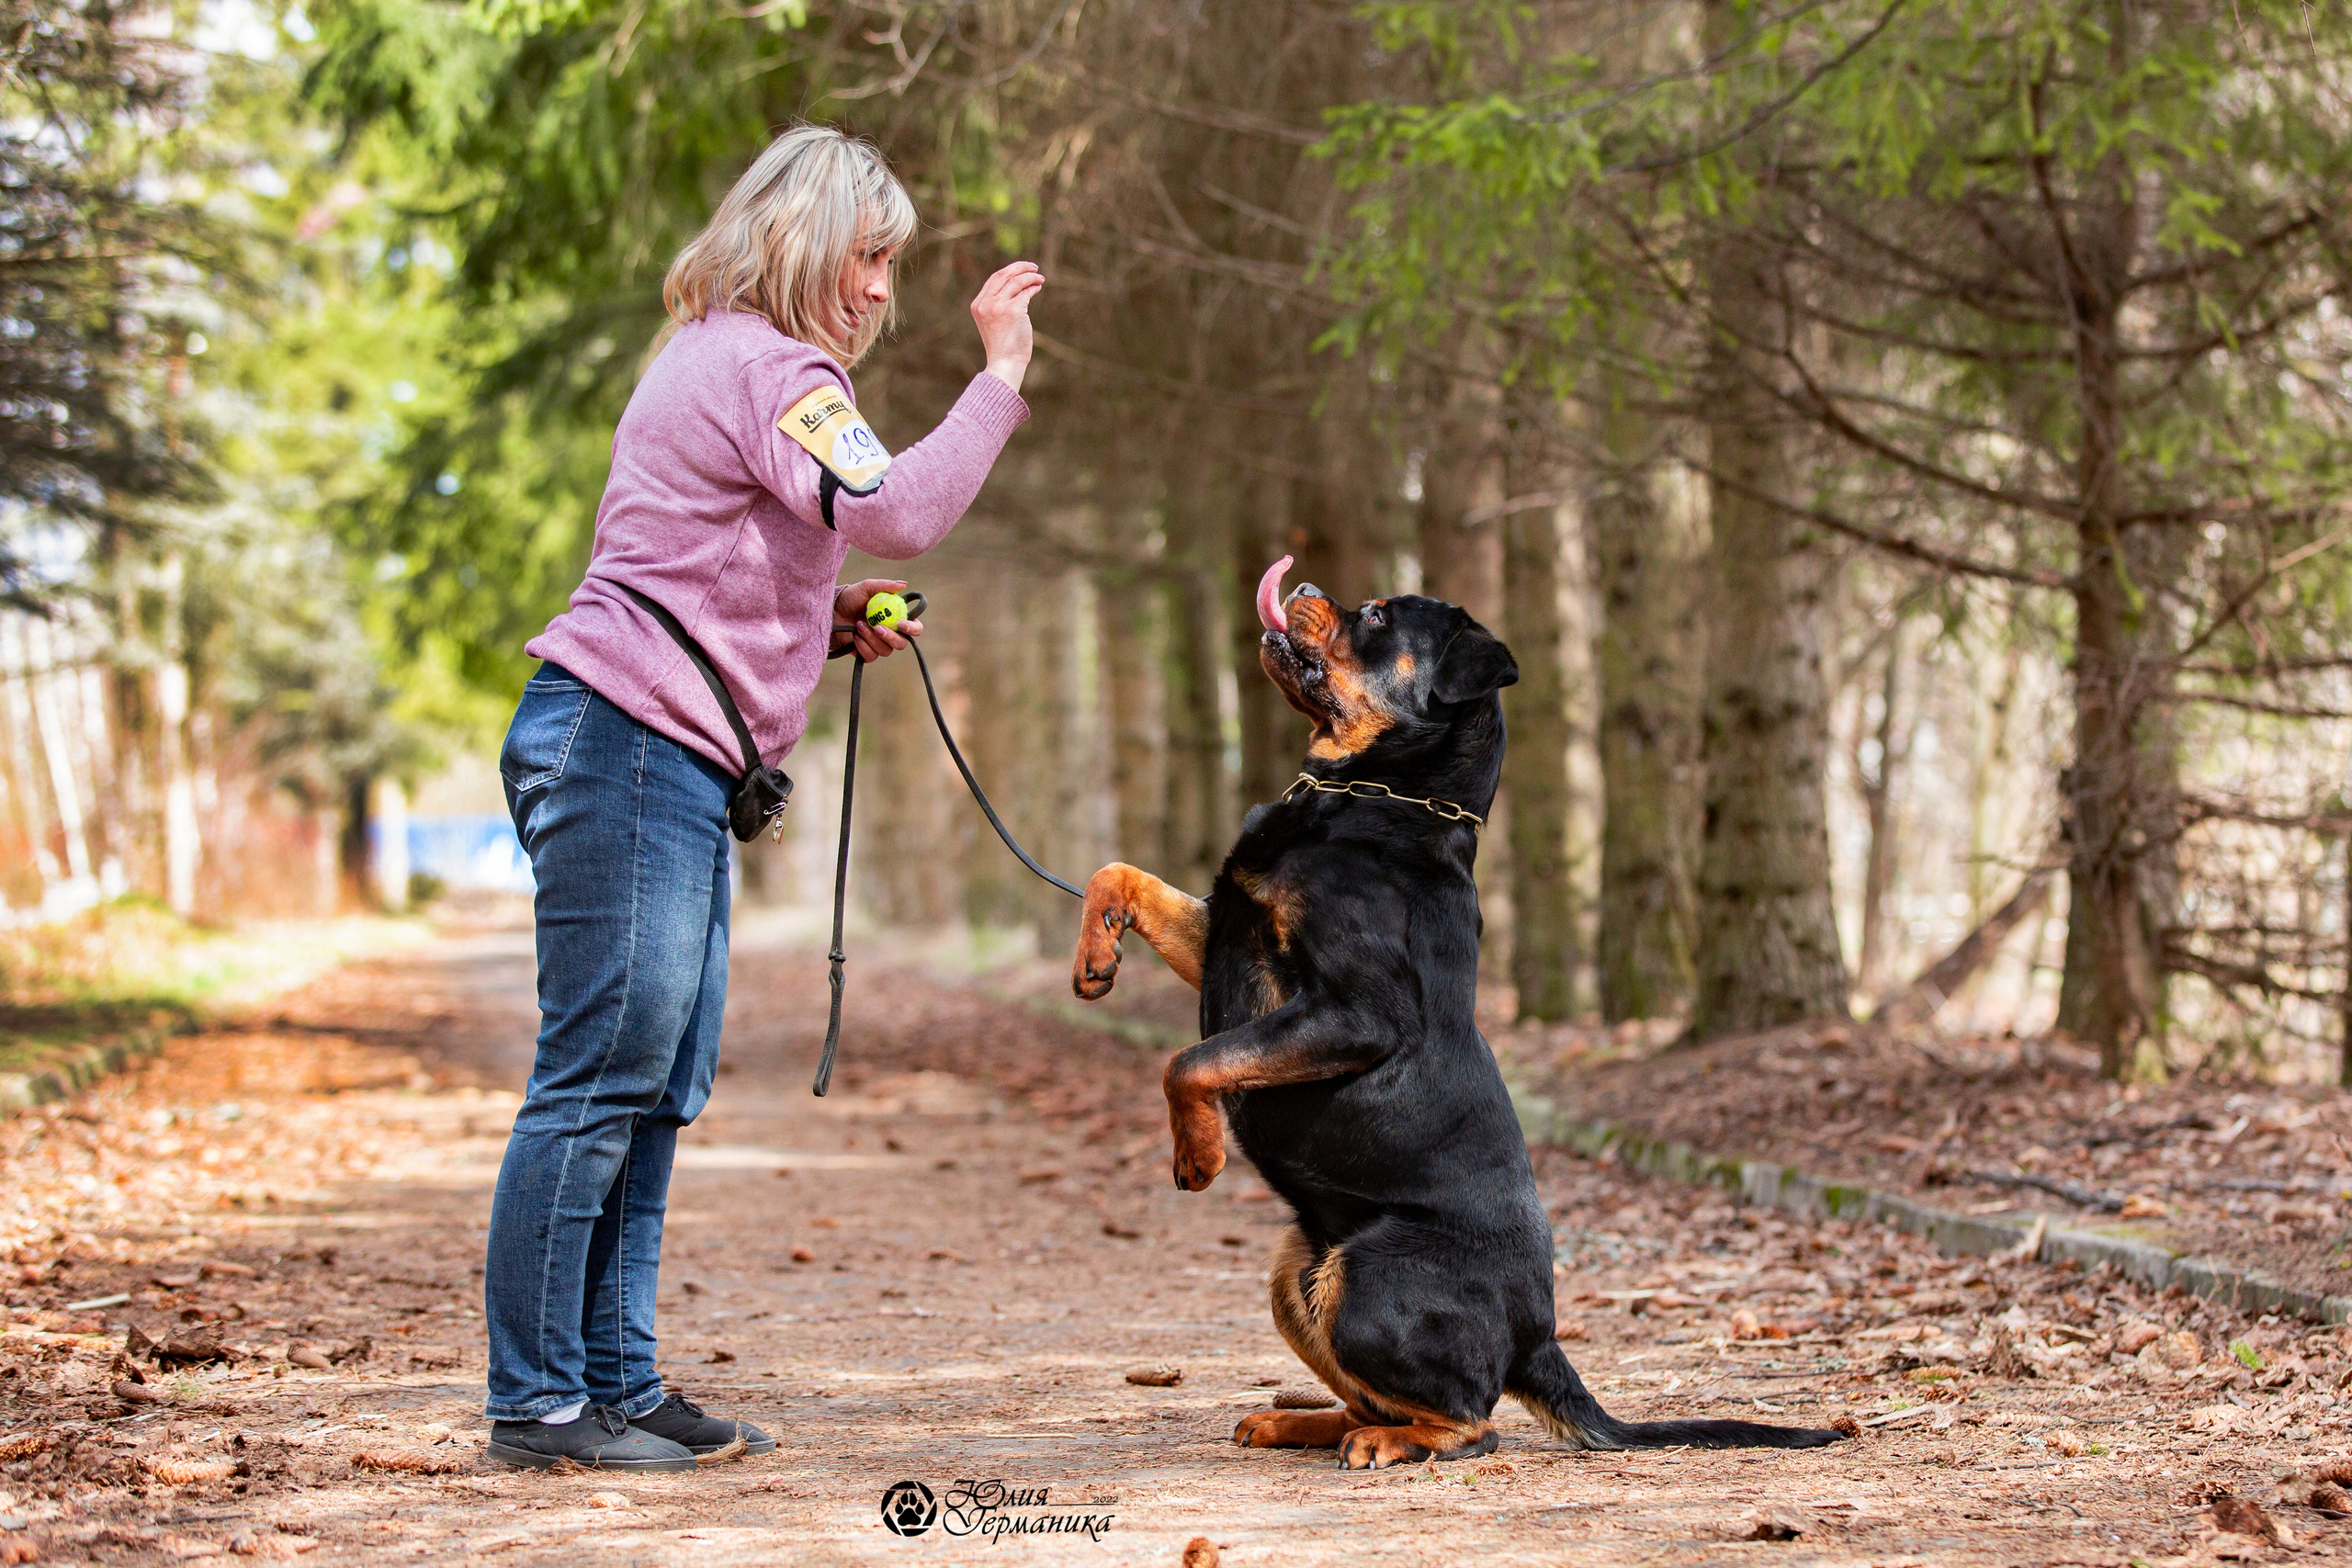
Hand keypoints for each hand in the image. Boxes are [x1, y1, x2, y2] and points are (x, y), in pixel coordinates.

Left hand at [831, 578, 921, 661]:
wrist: (832, 610)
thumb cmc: (851, 597)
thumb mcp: (867, 587)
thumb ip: (885, 586)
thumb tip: (904, 584)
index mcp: (896, 619)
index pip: (915, 628)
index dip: (913, 629)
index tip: (902, 624)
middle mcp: (891, 633)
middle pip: (902, 644)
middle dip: (891, 637)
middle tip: (878, 627)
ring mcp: (879, 645)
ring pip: (886, 651)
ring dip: (871, 639)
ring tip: (858, 625)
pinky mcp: (866, 654)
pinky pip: (871, 656)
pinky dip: (862, 646)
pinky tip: (854, 635)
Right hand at [971, 260, 1043, 393]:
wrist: (1005, 362)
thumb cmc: (1002, 344)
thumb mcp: (993, 320)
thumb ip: (998, 303)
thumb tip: (1018, 285)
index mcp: (978, 305)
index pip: (994, 279)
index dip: (1009, 271)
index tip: (1021, 269)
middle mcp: (986, 303)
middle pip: (1004, 275)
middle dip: (1020, 267)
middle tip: (1033, 267)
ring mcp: (998, 306)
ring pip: (1017, 281)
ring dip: (1030, 277)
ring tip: (1040, 278)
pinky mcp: (1013, 310)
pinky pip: (1026, 292)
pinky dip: (1033, 287)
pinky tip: (1038, 287)